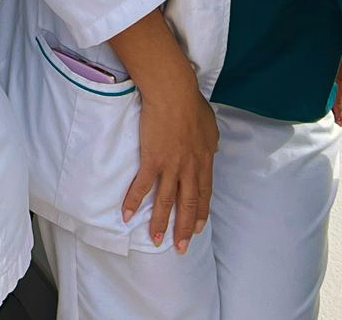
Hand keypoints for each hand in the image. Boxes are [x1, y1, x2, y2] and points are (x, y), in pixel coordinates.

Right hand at [123, 73, 218, 252]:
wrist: (174, 94)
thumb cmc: (192, 104)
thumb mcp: (210, 126)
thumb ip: (211, 142)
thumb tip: (214, 150)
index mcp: (205, 161)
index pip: (204, 194)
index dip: (199, 214)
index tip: (196, 229)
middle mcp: (190, 169)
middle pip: (188, 204)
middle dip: (184, 229)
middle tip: (180, 248)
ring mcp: (171, 166)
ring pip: (166, 201)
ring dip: (160, 223)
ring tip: (156, 240)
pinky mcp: (152, 160)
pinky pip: (142, 186)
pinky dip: (133, 202)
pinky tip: (127, 216)